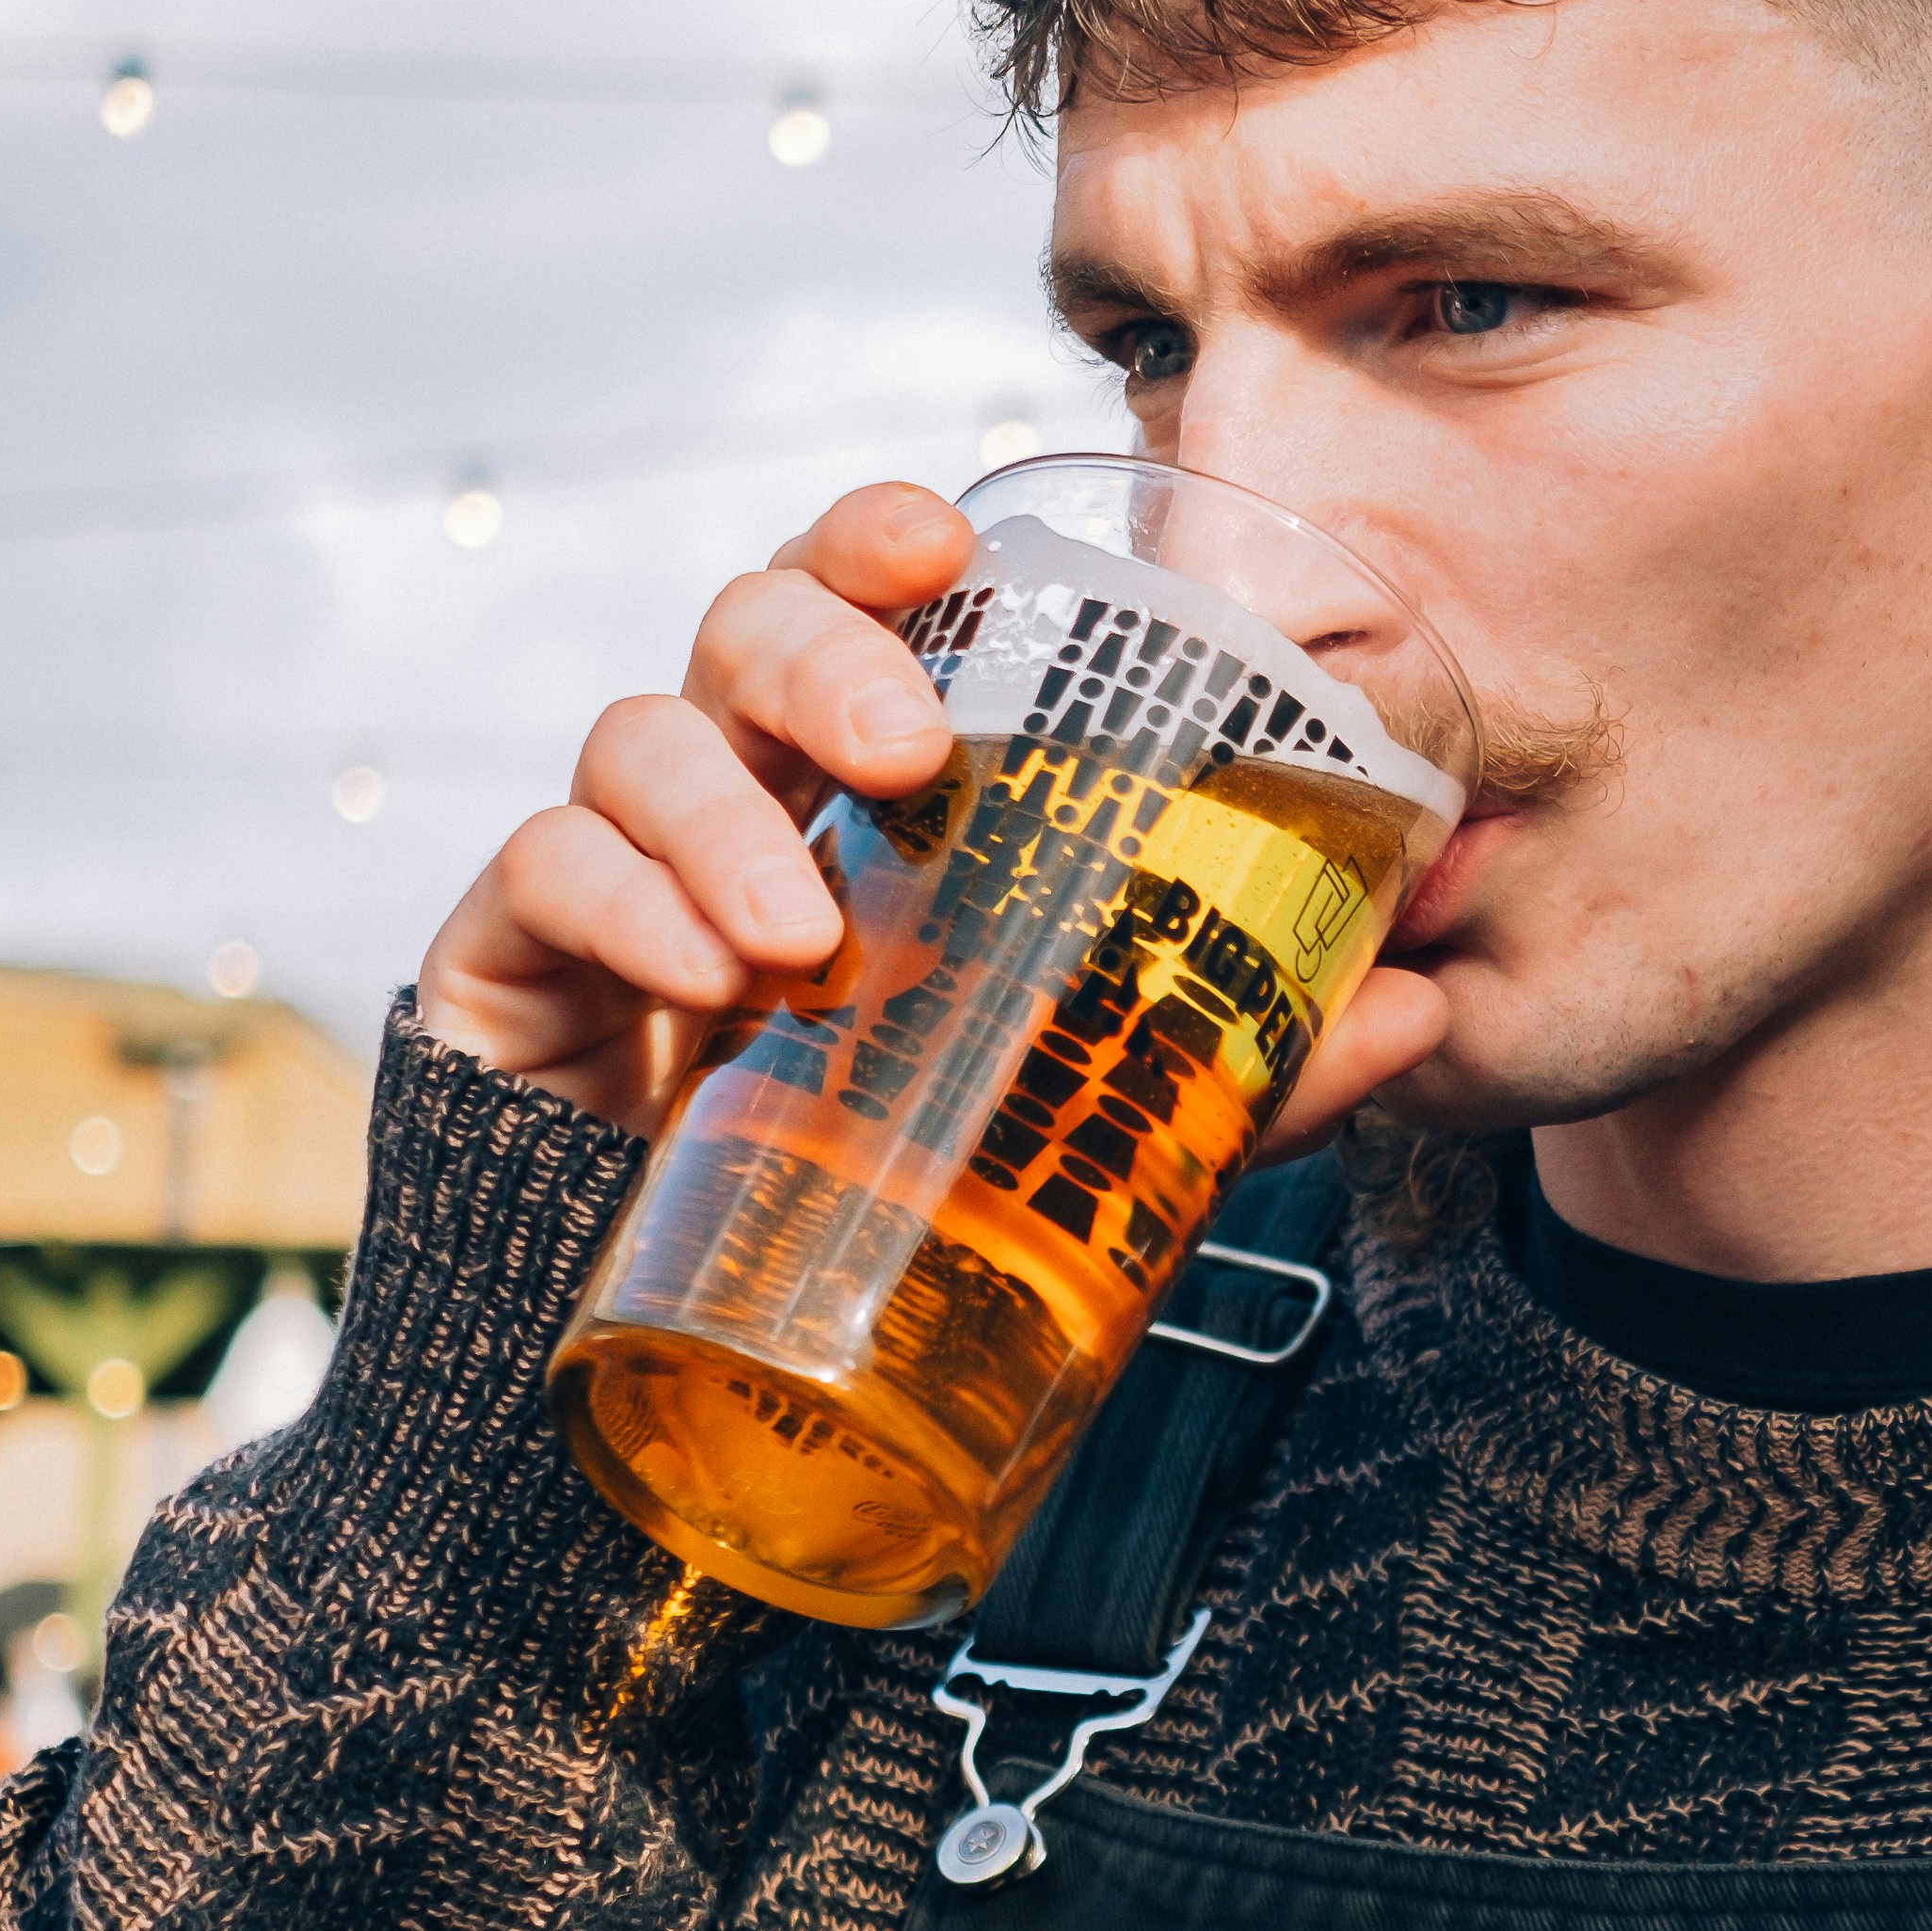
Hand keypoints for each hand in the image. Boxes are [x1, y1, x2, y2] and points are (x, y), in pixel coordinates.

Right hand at [414, 478, 1455, 1138]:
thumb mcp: (1094, 1139)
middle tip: (903, 746)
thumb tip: (1427, 1013)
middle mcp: (730, 805)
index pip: (855, 610)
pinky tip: (702, 978)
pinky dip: (621, 906)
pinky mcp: (505, 972)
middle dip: (820, 653)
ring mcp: (607, 880)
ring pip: (632, 739)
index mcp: (857, 798)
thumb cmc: (898, 1216)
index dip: (878, 540)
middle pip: (739, 628)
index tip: (945, 535)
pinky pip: (541, 876)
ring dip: (722, 812)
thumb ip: (1243, 1076)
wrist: (688, 1395)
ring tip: (799, 937)